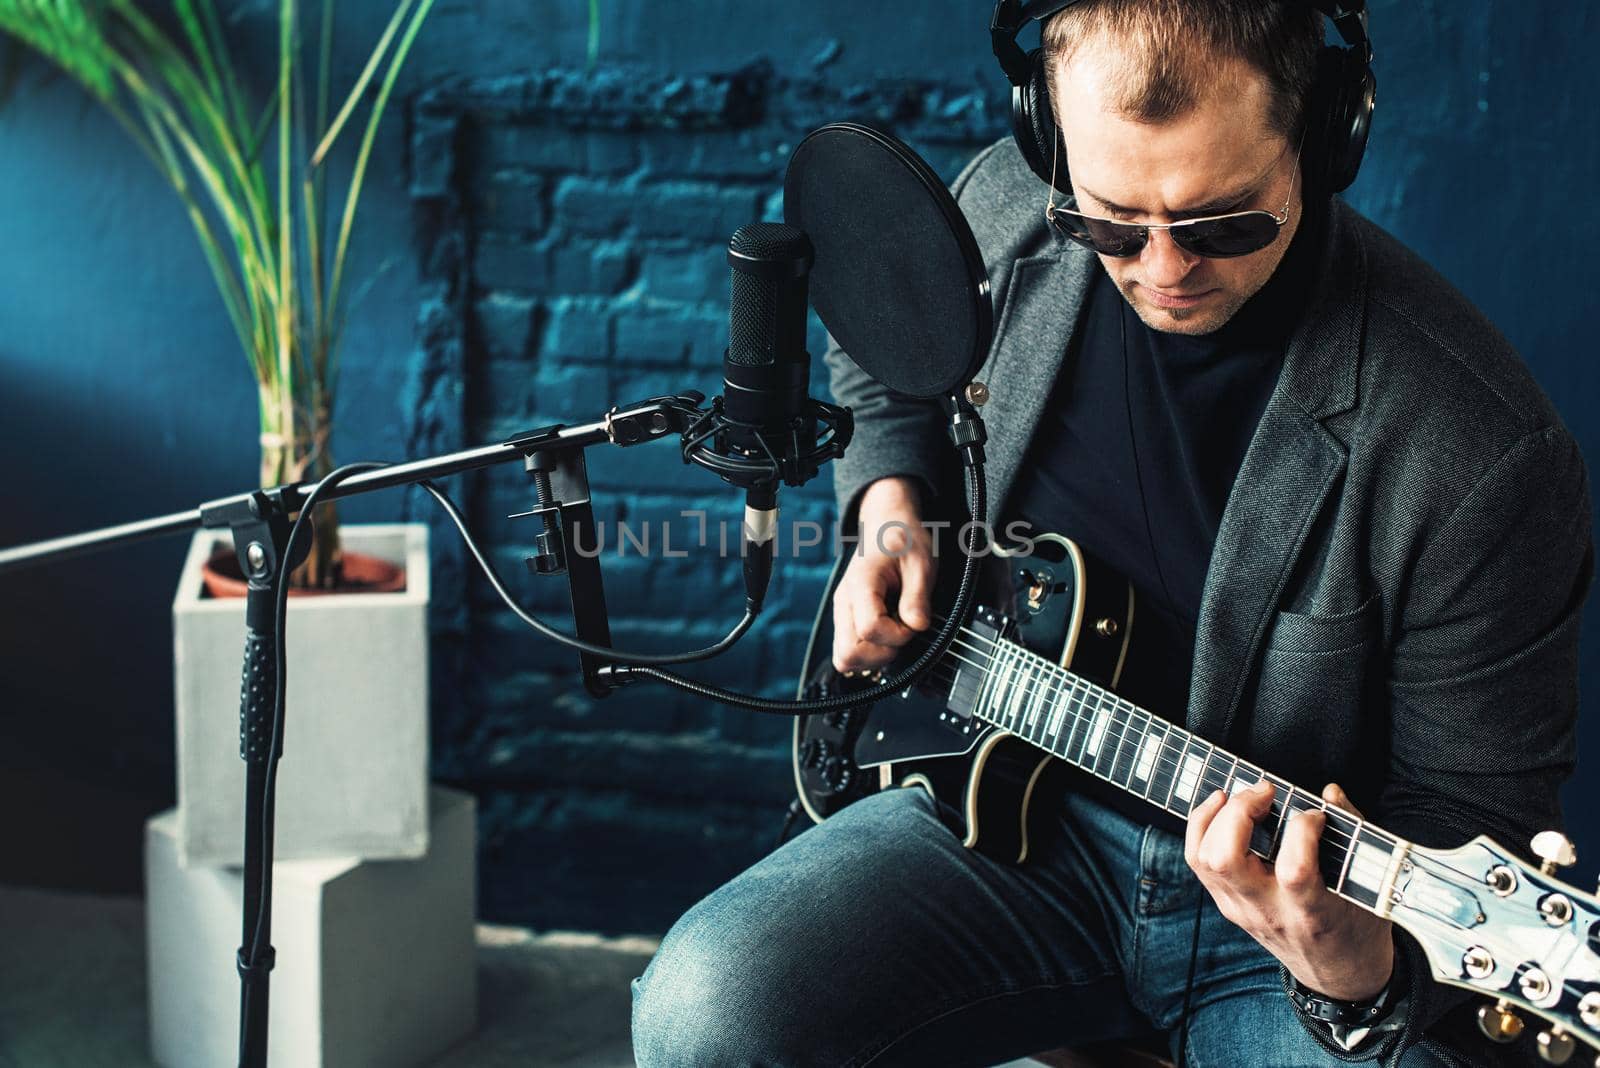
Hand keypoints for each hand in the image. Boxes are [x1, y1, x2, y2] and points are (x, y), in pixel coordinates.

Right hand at [832, 477, 935, 672]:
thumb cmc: (903, 540)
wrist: (887, 525)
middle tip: (904, 633)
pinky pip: (848, 652)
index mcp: (861, 584)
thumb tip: (918, 627)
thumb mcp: (922, 563)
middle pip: (848, 653)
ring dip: (875, 657)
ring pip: (844, 659)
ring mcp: (842, 613)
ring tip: (897, 633)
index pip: (869, 629)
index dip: (898, 635)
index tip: (914, 622)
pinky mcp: (846, 620)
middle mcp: (844, 602)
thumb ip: (918, 596)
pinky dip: (869, 653)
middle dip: (882, 653)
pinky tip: (888, 635)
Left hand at [1185, 780, 1393, 1001]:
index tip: (1317, 815)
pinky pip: (1199, 862)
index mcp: (1311, 912)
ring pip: (1203, 859)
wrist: (1340, 975)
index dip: (1302, 830)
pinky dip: (1201, 828)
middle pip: (1225, 859)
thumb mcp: (1371, 890)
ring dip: (1214, 817)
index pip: (1293, 870)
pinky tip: (1219, 806)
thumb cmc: (1359, 928)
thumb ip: (1353, 837)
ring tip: (1240, 795)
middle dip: (1239, 812)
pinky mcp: (1227, 905)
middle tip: (1266, 791)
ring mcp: (1241, 910)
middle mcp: (1267, 912)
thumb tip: (1331, 793)